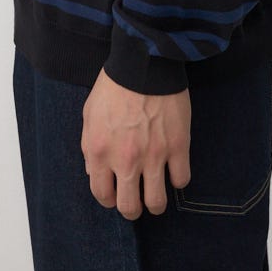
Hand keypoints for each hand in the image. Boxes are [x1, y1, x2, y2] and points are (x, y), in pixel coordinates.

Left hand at [81, 66, 191, 219]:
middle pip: (130, 207)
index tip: (116, 193)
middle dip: (133, 209)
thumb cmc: (113, 86)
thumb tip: (94, 173)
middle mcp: (126, 160)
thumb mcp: (89, 115)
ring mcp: (154, 155)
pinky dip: (177, 178)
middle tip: (137, 199)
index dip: (109, 199)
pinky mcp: (178, 146)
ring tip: (156, 192)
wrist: (144, 62)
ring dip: (156, 202)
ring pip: (157, 202)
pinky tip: (173, 168)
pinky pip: (181, 180)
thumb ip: (89, 147)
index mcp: (100, 152)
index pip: (102, 195)